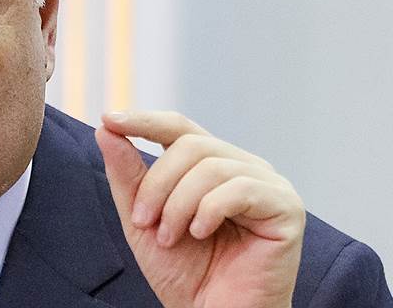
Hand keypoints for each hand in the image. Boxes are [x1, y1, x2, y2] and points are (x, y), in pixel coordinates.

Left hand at [95, 111, 304, 307]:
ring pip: (211, 166)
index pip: (178, 128)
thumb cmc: (184, 273)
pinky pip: (241, 188)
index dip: (144, 120)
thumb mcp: (142, 220)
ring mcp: (268, 184)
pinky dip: (209, 211)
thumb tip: (106, 129)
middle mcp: (242, 166)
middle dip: (157, 183)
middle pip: (190, 145)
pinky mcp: (287, 207)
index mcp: (211, 165)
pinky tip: (200, 234)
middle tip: (142, 221)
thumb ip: (127, 175)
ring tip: (170, 237)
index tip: (108, 119)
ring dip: (178, 204)